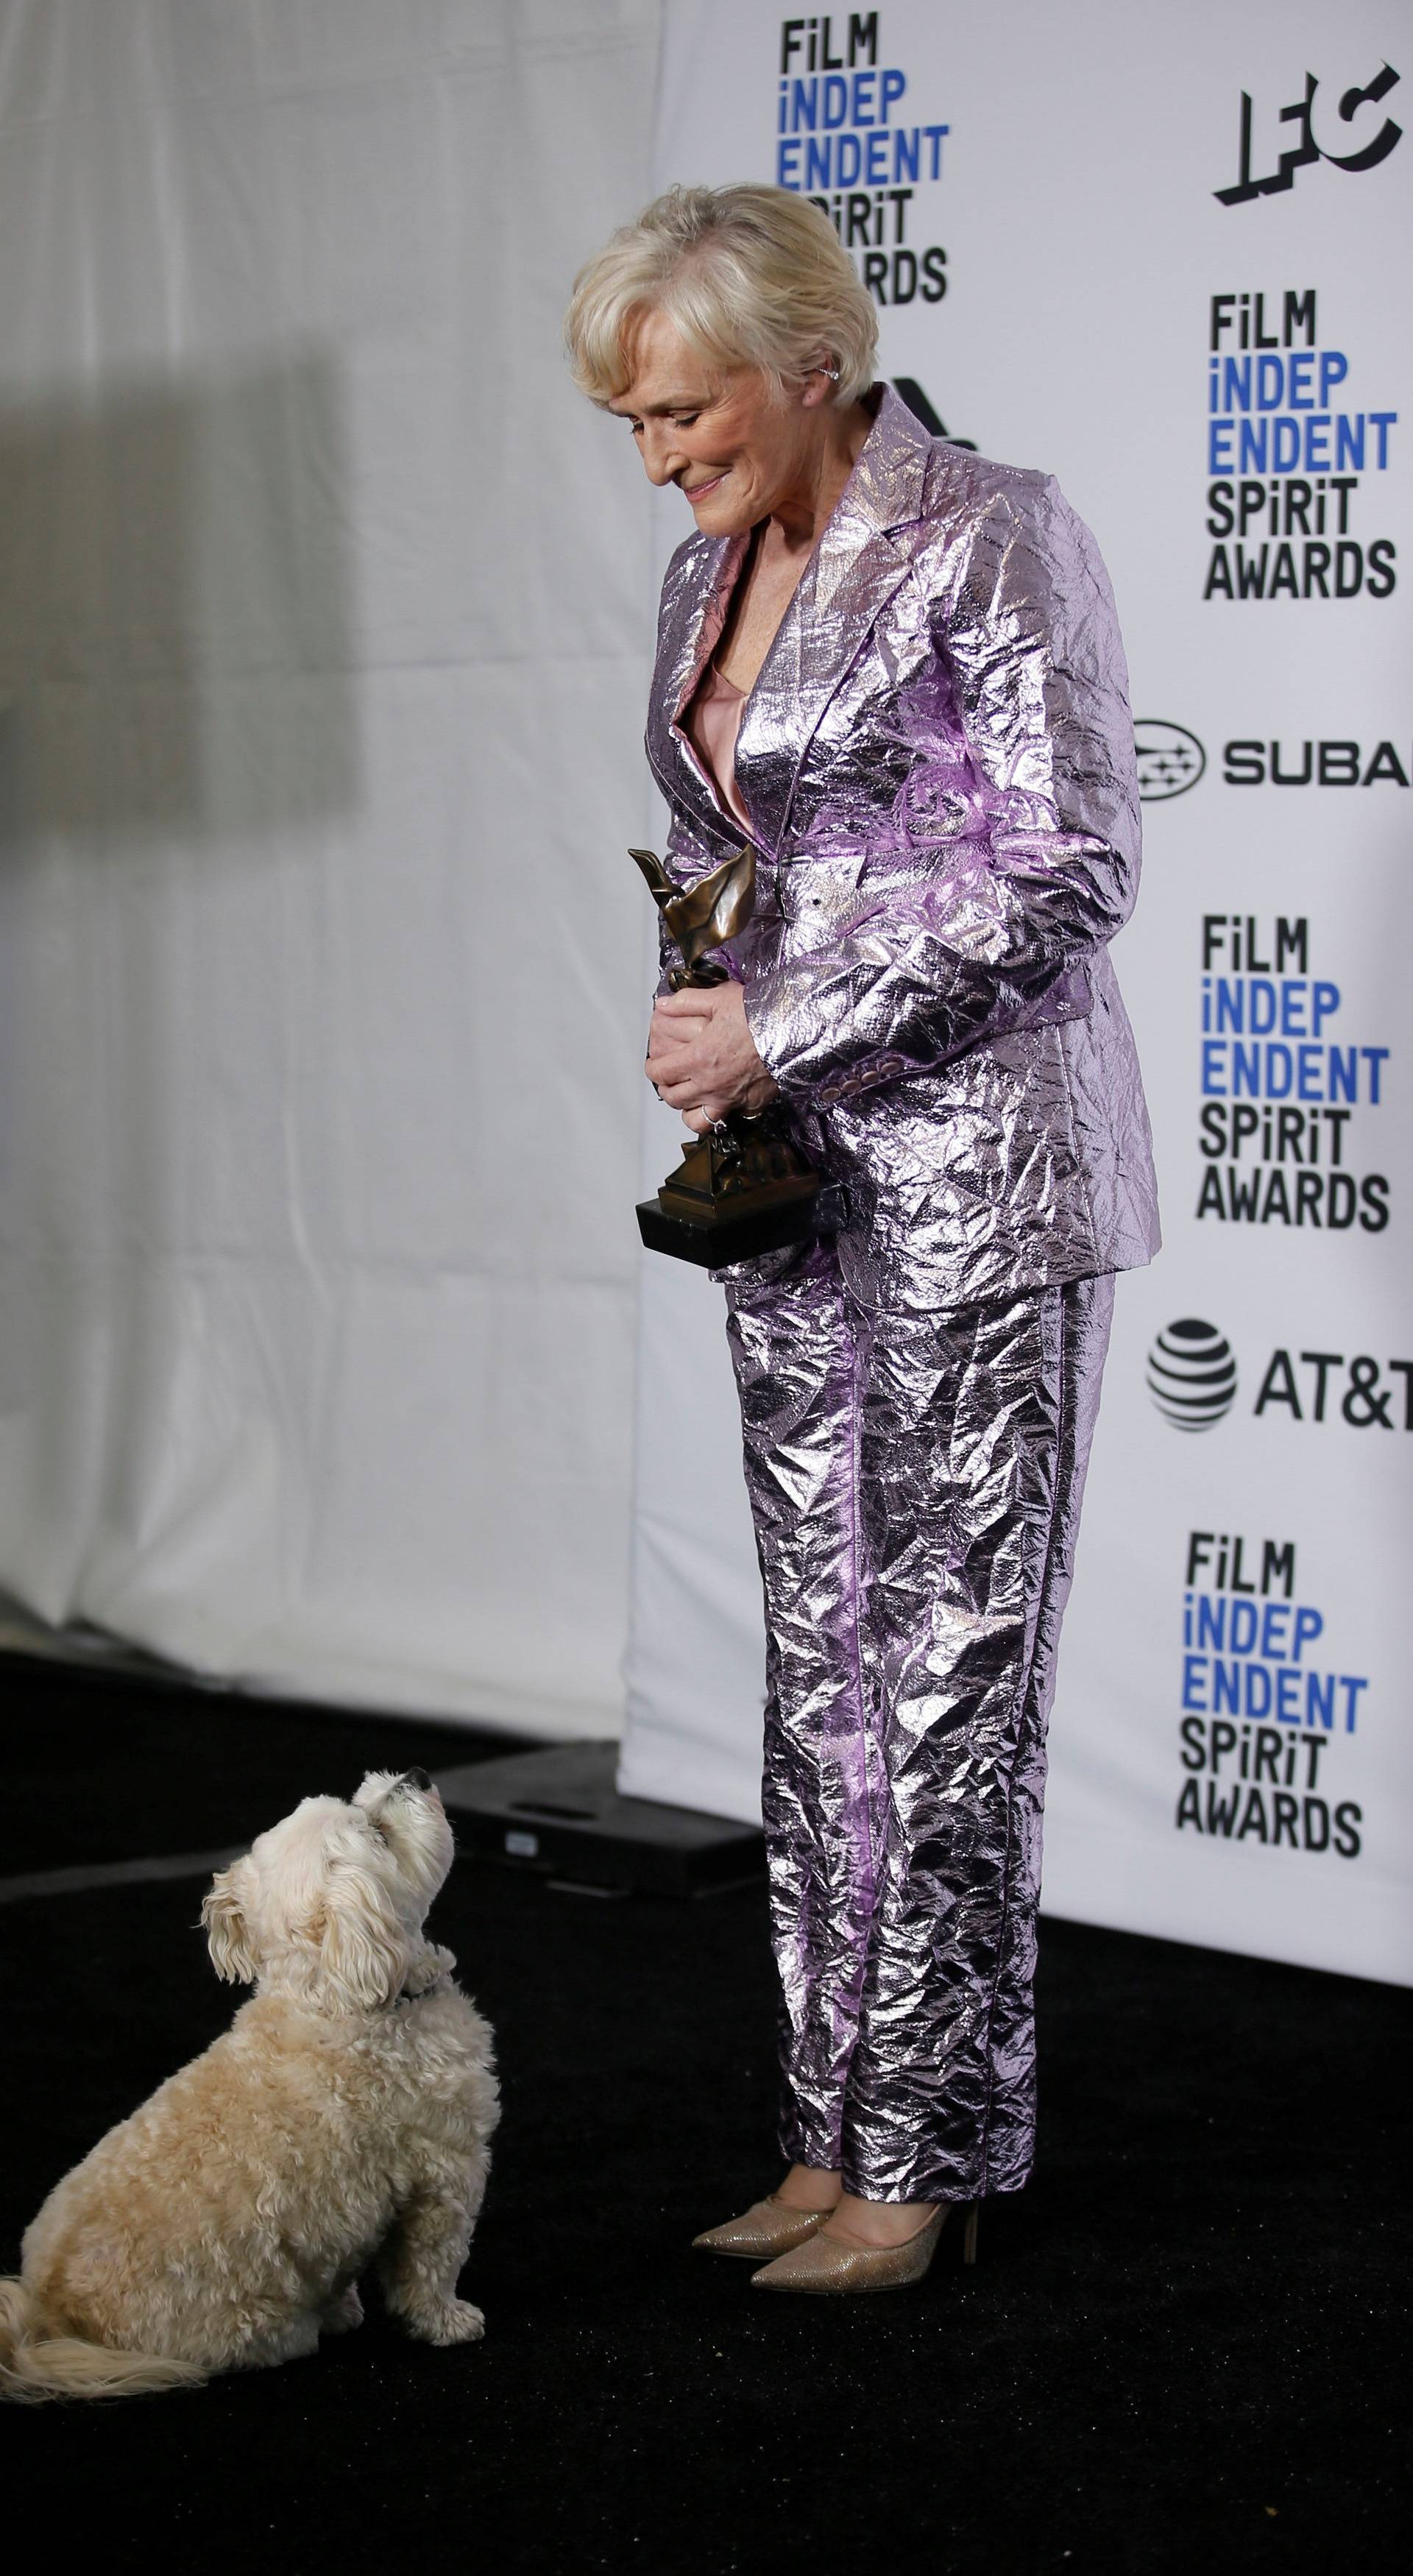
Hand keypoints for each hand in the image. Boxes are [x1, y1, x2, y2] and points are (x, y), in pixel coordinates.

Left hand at [646, 981, 778, 1132]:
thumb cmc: (758, 1014)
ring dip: (686, 1109)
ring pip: (696, 1119)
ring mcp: (730, 1099)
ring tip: (688, 1096)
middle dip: (665, 1088)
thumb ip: (686, 1002)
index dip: (652, 1068)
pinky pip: (727, 1118)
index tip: (653, 1064)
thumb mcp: (719, 998)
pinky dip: (718, 1113)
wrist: (796, 1029)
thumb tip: (663, 1004)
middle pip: (673, 1099)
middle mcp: (710, 1084)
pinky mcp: (750, 1105)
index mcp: (697, 1059)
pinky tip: (719, 1101)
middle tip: (668, 1079)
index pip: (660, 1073)